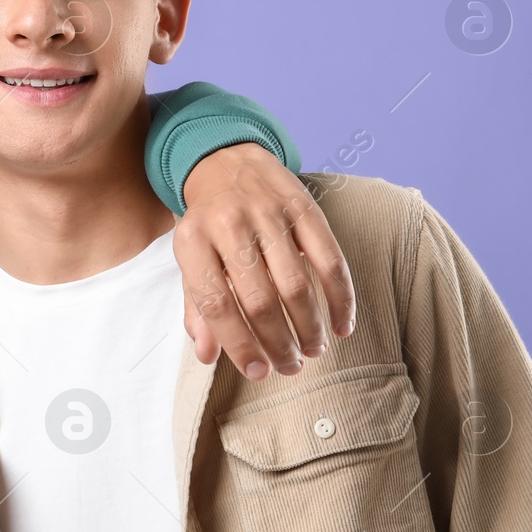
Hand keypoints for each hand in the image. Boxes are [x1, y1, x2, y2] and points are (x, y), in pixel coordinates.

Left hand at [174, 142, 354, 378]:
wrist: (224, 159)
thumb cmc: (206, 223)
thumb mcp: (190, 259)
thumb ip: (196, 306)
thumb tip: (206, 356)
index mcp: (192, 241)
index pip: (215, 303)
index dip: (237, 343)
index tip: (257, 372)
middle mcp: (229, 224)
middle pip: (259, 299)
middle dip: (279, 343)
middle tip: (291, 366)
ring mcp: (268, 213)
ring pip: (296, 284)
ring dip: (309, 327)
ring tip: (314, 351)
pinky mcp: (303, 206)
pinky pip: (329, 259)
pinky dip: (340, 298)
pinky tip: (342, 325)